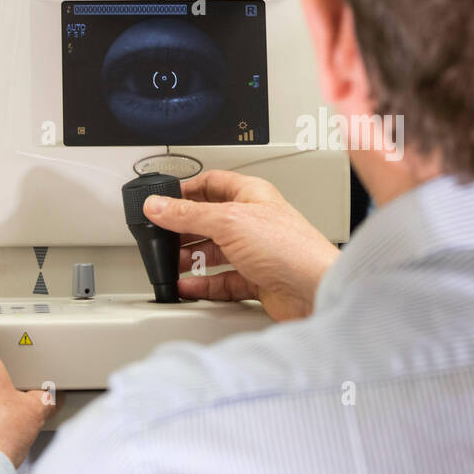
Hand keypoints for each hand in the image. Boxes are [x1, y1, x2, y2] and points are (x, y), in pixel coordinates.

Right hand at [143, 169, 339, 321]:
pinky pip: (223, 279)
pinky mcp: (258, 280)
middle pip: (210, 220)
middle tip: (162, 238)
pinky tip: (188, 287)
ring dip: (191, 259)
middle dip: (184, 230)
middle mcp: (255, 221)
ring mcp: (257, 252)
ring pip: (216, 252)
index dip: (187, 190)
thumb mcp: (229, 221)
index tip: (162, 201)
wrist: (316, 290)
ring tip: (171, 265)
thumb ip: (189, 214)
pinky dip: (204, 284)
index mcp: (252, 195)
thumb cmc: (290, 247)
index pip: (213, 183)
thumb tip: (157, 205)